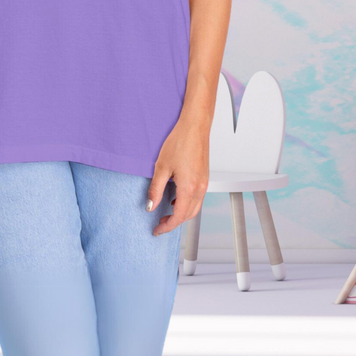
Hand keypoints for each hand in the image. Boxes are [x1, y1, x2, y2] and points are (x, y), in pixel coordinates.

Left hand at [147, 113, 209, 235]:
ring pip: (194, 207)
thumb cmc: (180, 141)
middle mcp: (200, 188)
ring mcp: (204, 182)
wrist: (195, 125)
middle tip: (159, 224)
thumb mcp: (162, 167)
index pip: (179, 216)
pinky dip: (187, 204)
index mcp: (189, 188)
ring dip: (181, 214)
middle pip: (188, 215)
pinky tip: (176, 198)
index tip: (157, 230)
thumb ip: (156, 189)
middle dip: (174, 222)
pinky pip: (197, 197)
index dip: (167, 227)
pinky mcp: (204, 177)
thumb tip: (151, 206)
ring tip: (167, 212)